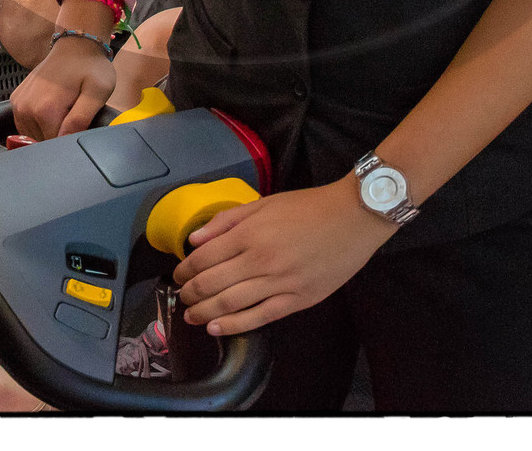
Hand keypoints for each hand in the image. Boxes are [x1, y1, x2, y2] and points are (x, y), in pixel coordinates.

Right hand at [10, 34, 116, 139]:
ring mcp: (18, 104)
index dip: (70, 139)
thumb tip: (64, 139)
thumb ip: (81, 119)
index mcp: (46, 109)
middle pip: (43, 142)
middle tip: (74, 112)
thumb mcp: (97, 92)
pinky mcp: (16, 100)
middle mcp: (26, 108)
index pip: (55, 145)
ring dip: (49, 128)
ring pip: (33, 136)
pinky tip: (52, 107)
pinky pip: (26, 125)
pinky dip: (39, 121)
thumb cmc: (90, 67)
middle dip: (60, 133)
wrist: (76, 44)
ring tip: (63, 108)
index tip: (80, 124)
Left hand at [173, 175, 395, 335]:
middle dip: (190, 292)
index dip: (186, 269)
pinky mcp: (298, 300)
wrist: (353, 217)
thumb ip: (228, 220)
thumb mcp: (265, 202)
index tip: (178, 274)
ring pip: (231, 304)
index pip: (206, 257)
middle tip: (181, 296)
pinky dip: (235, 326)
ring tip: (191, 316)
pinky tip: (217, 328)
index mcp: (251, 233)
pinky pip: (260, 317)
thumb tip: (195, 239)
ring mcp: (280, 283)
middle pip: (213, 283)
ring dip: (205, 312)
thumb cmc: (309, 206)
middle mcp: (261, 260)